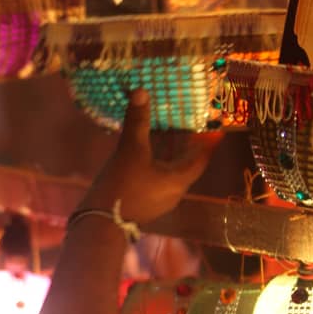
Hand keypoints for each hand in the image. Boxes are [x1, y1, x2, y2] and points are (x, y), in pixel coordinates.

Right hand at [80, 89, 221, 227]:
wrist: (99, 223)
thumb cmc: (121, 186)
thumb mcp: (130, 150)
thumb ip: (137, 121)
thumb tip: (141, 90)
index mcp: (179, 179)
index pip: (202, 157)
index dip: (207, 140)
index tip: (213, 126)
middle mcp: (174, 191)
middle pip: (186, 163)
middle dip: (185, 142)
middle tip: (185, 121)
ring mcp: (158, 199)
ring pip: (169, 170)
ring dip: (168, 152)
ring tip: (163, 131)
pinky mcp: (144, 203)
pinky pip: (156, 178)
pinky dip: (154, 163)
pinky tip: (142, 151)